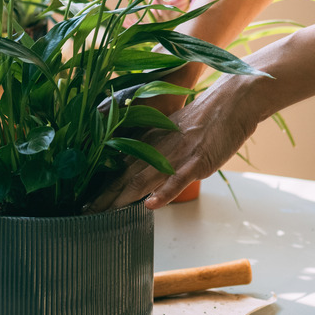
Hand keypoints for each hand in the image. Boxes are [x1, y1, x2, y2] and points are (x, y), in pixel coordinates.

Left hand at [92, 73, 264, 210]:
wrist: (231, 101)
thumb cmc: (205, 118)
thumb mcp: (173, 132)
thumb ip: (157, 149)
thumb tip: (143, 170)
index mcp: (150, 141)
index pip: (120, 167)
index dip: (103, 186)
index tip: (86, 201)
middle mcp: (158, 149)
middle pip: (125, 176)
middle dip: (104, 198)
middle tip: (84, 213)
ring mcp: (176, 156)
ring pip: (144, 179)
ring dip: (122, 198)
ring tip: (104, 213)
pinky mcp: (197, 160)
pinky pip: (178, 178)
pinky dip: (164, 192)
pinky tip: (152, 204)